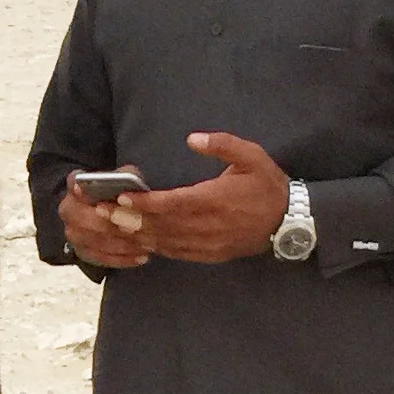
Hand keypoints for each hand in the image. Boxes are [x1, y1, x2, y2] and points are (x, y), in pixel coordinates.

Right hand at [59, 175, 151, 269]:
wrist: (103, 212)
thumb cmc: (116, 194)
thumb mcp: (123, 179)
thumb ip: (126, 177)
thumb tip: (131, 182)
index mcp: (76, 186)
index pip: (75, 184)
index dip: (81, 189)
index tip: (89, 193)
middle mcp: (68, 209)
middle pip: (85, 219)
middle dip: (110, 225)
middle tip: (134, 229)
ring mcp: (73, 233)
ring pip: (96, 242)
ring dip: (122, 245)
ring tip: (145, 245)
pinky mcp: (82, 252)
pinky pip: (102, 259)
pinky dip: (123, 259)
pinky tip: (141, 256)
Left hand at [123, 133, 289, 262]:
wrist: (290, 221)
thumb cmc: (268, 185)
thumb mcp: (252, 156)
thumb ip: (222, 145)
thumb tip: (192, 138)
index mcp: (216, 199)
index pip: (173, 203)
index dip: (145, 203)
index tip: (121, 198)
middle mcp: (209, 225)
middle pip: (163, 226)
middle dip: (131, 221)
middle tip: (103, 215)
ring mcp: (210, 244)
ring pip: (167, 242)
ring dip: (138, 236)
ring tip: (112, 228)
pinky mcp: (211, 255)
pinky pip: (178, 253)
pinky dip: (157, 248)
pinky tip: (139, 242)